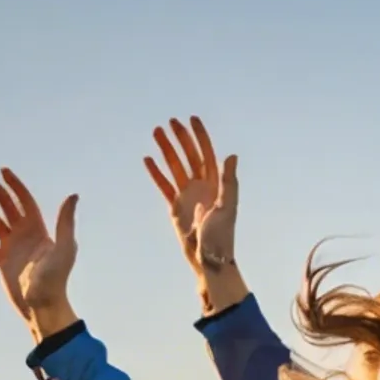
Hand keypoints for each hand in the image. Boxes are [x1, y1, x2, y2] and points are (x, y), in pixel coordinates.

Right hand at [0, 169, 79, 343]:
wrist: (43, 306)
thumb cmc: (57, 279)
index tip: (3, 172)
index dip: (15, 185)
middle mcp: (25, 235)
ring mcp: (12, 248)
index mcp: (39, 229)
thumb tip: (73, 195)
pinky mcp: (2, 261)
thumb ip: (65, 222)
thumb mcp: (64, 248)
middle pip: (8, 207)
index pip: (25, 201)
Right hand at [143, 116, 243, 315]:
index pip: (206, 153)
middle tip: (170, 122)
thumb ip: (229, 181)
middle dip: (180, 138)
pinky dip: (156, 172)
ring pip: (174, 167)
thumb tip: (231, 155)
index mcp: (216, 183)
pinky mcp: (175, 207)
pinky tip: (148, 159)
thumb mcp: (227, 207)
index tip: (192, 120)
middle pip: (188, 156)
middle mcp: (201, 186)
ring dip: (166, 150)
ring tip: (156, 132)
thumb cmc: (222, 236)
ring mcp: (187, 195)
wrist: (209, 258)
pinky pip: (164, 185)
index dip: (200, 136)